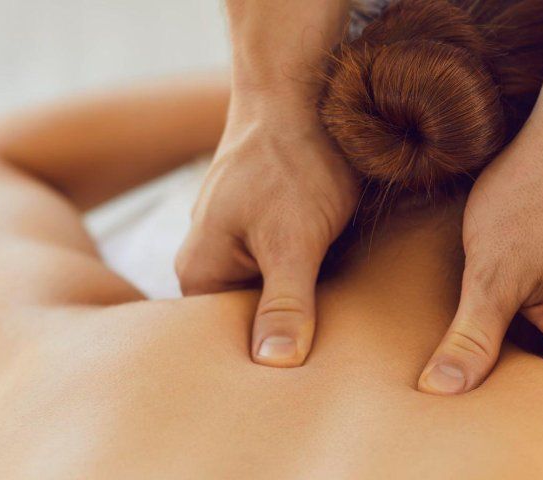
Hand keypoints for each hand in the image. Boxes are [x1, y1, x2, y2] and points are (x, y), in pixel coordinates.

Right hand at [176, 89, 357, 366]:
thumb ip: (285, 303)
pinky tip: (343, 289)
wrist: (302, 95)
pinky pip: (290, 272)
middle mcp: (211, 262)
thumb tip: (276, 365)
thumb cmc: (291, 164)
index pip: (226, 345)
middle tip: (332, 358)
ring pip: (274, 297)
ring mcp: (239, 244)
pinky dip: (314, 281)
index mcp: (200, 273)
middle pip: (250, 323)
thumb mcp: (292, 241)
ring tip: (341, 329)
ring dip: (306, 308)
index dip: (267, 365)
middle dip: (289, 338)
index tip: (306, 381)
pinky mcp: (270, 230)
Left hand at [417, 132, 542, 393]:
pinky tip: (514, 270)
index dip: (498, 389)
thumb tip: (439, 392)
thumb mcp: (491, 274)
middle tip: (466, 334)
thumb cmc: (536, 195)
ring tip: (487, 296)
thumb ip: (470, 340)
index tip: (463, 365)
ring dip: (524, 324)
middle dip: (511, 357)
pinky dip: (540, 298)